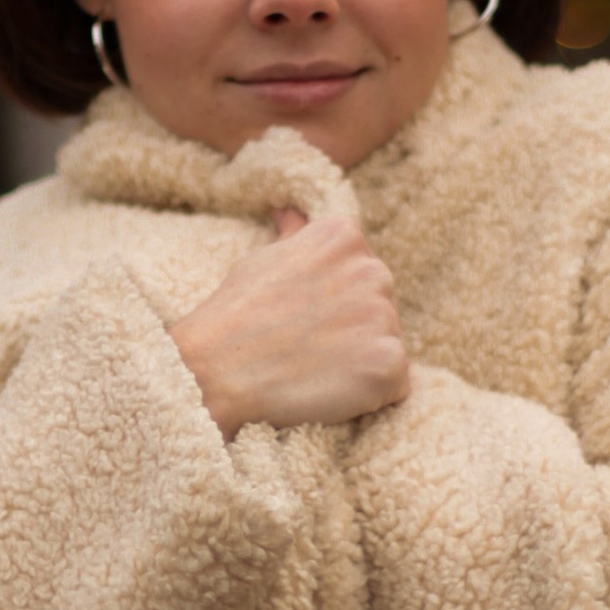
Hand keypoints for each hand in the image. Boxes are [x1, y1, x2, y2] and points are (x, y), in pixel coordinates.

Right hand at [171, 207, 409, 435]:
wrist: (215, 371)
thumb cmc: (234, 315)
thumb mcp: (264, 260)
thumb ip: (296, 239)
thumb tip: (292, 213)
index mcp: (345, 236)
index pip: (360, 271)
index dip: (332, 302)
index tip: (300, 317)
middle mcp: (373, 268)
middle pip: (380, 305)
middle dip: (352, 328)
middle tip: (305, 347)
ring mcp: (384, 316)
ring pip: (387, 344)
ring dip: (360, 362)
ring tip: (313, 370)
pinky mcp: (390, 363)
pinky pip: (394, 384)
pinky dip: (369, 396)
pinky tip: (329, 392)